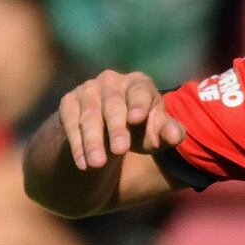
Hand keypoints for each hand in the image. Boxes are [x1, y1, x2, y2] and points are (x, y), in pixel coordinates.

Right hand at [56, 69, 184, 169]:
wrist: (104, 128)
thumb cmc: (137, 128)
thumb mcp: (155, 133)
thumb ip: (169, 133)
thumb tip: (176, 136)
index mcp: (138, 84)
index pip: (140, 91)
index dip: (138, 104)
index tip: (136, 119)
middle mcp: (111, 81)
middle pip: (114, 104)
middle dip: (116, 128)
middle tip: (120, 150)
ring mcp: (88, 89)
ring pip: (90, 115)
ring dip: (93, 140)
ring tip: (97, 164)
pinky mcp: (69, 102)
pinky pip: (70, 123)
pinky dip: (77, 144)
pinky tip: (83, 164)